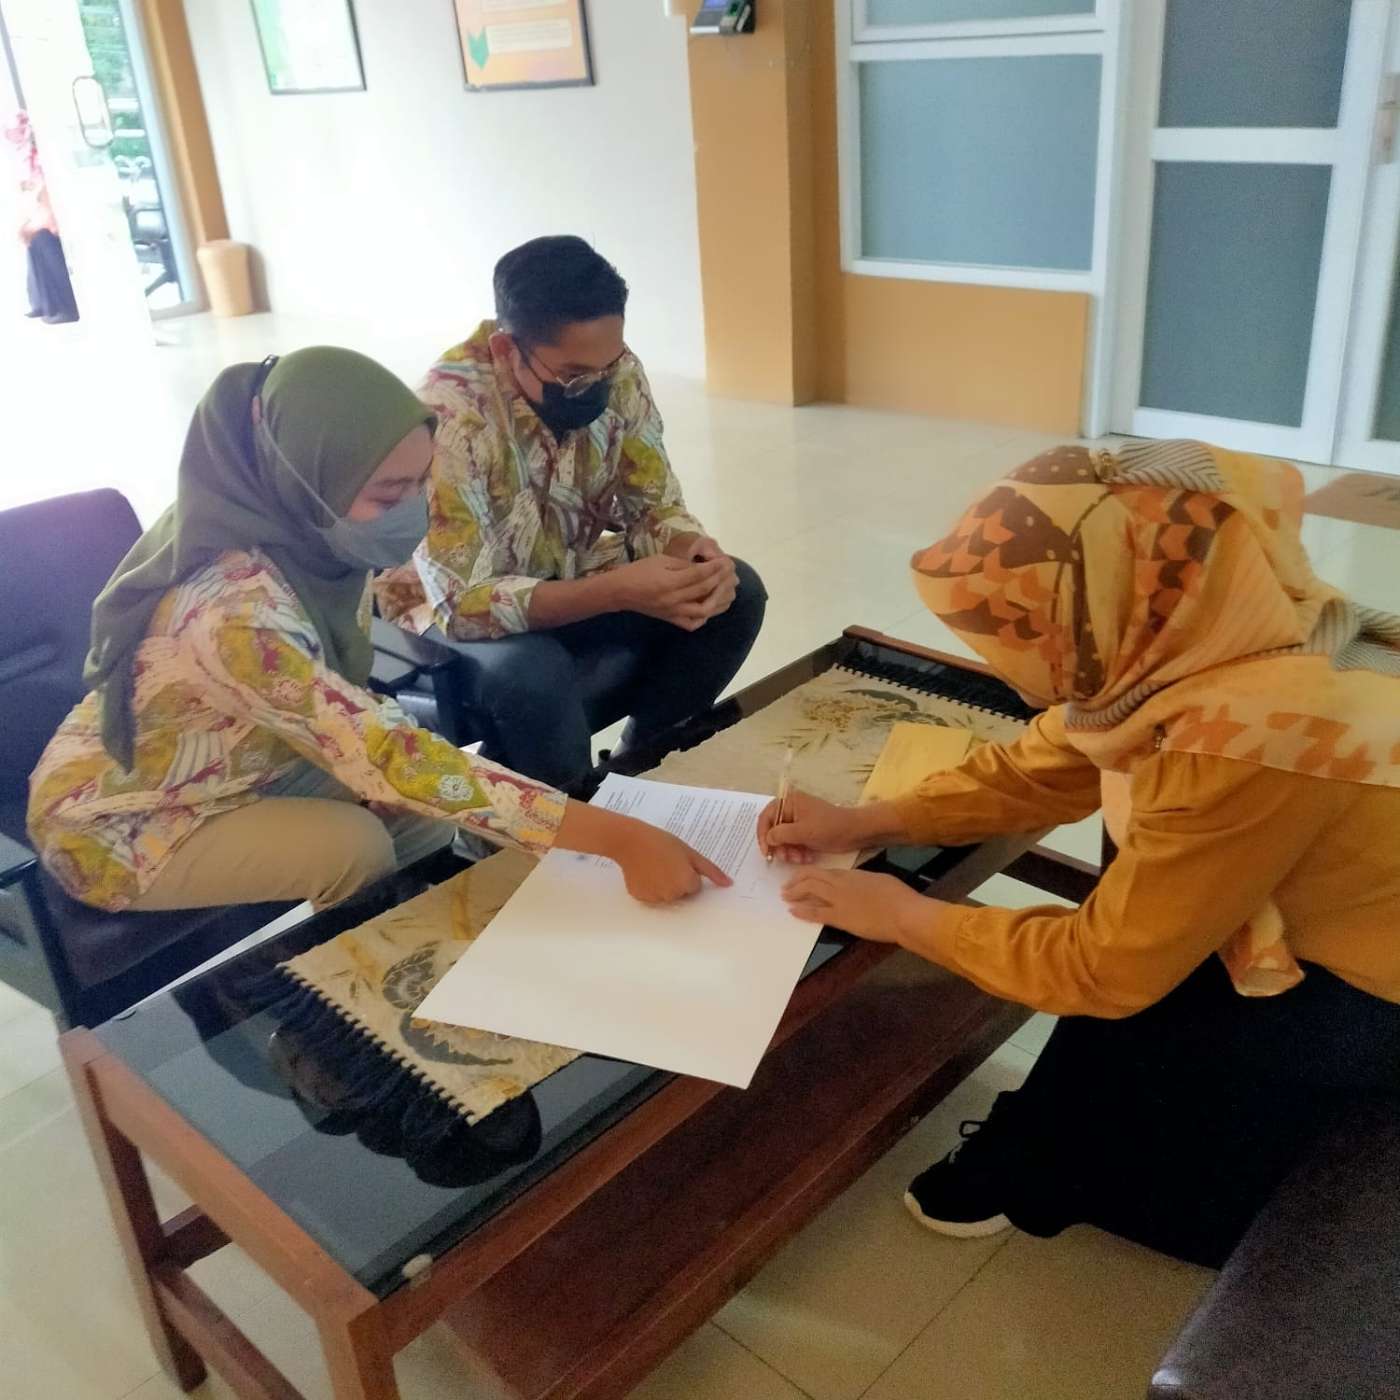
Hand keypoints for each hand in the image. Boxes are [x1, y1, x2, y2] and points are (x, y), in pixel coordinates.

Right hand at [609, 554, 731, 630]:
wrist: (621, 592)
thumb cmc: (639, 571)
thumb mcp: (660, 560)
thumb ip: (683, 565)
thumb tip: (704, 567)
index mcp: (669, 581)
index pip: (699, 575)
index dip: (715, 568)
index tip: (726, 561)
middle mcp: (674, 599)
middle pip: (704, 590)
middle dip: (720, 580)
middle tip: (731, 574)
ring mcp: (673, 612)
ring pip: (703, 610)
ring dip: (718, 600)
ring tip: (726, 591)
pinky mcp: (671, 620)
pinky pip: (692, 623)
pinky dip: (704, 617)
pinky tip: (711, 608)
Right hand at [611, 819, 732, 904]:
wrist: (630, 840)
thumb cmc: (662, 842)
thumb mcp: (690, 853)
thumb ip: (711, 870)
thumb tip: (728, 884)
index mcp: (686, 883)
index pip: (695, 887)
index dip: (688, 873)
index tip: (678, 862)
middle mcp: (671, 895)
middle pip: (681, 894)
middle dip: (677, 881)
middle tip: (666, 863)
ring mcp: (654, 898)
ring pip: (666, 896)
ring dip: (663, 885)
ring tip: (654, 867)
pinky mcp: (640, 898)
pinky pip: (651, 896)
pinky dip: (649, 888)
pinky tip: (644, 873)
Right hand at [758, 789, 876, 862]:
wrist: (854, 832)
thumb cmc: (829, 826)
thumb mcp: (803, 831)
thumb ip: (781, 834)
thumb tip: (768, 839)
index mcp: (789, 801)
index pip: (766, 818)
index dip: (763, 836)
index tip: (767, 853)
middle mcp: (791, 809)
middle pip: (773, 830)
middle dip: (780, 846)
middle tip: (786, 858)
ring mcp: (798, 822)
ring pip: (783, 840)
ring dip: (789, 852)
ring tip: (800, 859)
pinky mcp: (805, 832)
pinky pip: (793, 844)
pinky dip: (797, 852)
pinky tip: (806, 858)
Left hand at [782, 868, 930, 943]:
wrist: (902, 913)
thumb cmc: (896, 895)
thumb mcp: (876, 880)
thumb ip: (861, 880)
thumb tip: (855, 883)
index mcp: (850, 874)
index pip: (822, 871)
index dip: (807, 873)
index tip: (800, 876)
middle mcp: (839, 884)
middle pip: (810, 878)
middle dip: (795, 881)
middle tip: (786, 887)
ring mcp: (838, 900)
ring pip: (809, 891)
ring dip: (794, 893)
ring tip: (785, 896)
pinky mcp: (840, 918)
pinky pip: (815, 913)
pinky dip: (802, 911)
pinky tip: (792, 911)